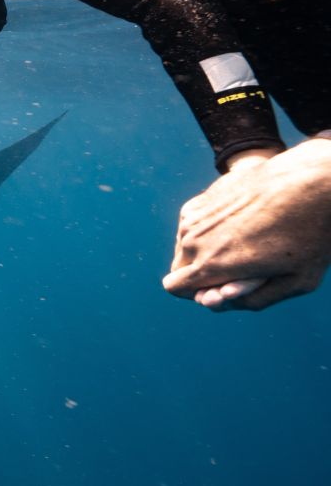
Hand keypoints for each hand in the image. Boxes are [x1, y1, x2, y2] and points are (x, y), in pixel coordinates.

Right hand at [163, 138, 330, 311]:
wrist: (311, 183)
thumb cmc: (310, 234)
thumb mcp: (296, 281)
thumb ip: (253, 301)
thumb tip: (219, 302)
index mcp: (212, 264)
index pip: (174, 287)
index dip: (198, 293)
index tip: (225, 288)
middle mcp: (193, 239)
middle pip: (179, 269)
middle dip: (202, 274)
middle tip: (241, 268)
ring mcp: (194, 216)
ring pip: (184, 247)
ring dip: (205, 251)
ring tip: (245, 244)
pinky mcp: (200, 200)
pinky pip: (190, 227)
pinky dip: (208, 232)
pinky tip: (240, 225)